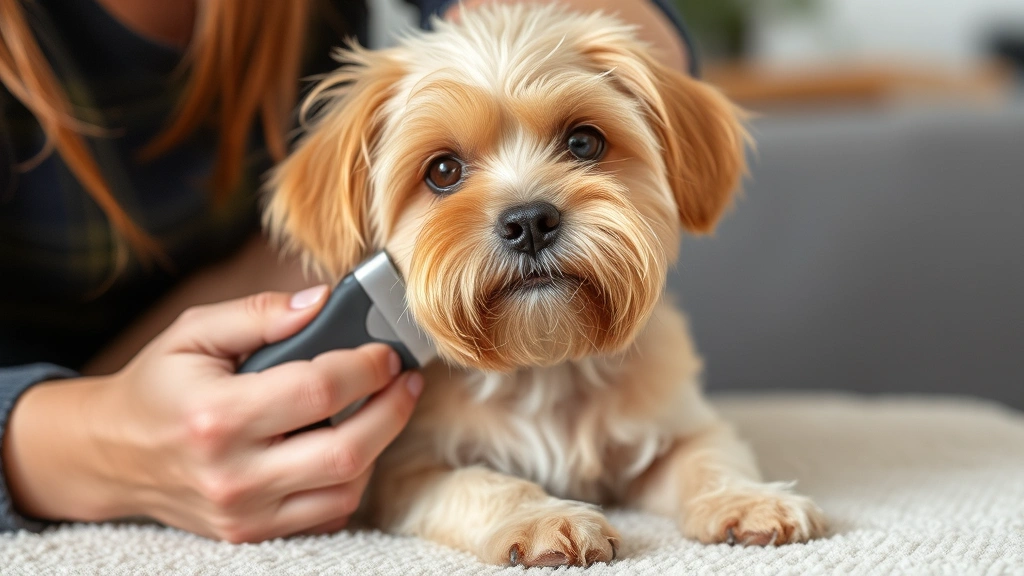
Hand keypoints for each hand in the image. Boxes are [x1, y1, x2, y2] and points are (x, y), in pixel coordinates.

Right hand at [2, 287, 422, 541]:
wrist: (110, 455)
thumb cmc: (158, 386)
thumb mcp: (193, 333)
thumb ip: (258, 312)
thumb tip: (323, 300)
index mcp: (217, 416)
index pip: (318, 391)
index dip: (367, 367)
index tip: (387, 351)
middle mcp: (233, 475)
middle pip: (347, 451)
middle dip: (393, 411)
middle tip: (405, 381)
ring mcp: (244, 514)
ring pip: (347, 488)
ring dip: (378, 445)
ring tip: (379, 409)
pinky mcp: (252, 534)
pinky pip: (328, 514)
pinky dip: (350, 480)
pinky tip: (347, 444)